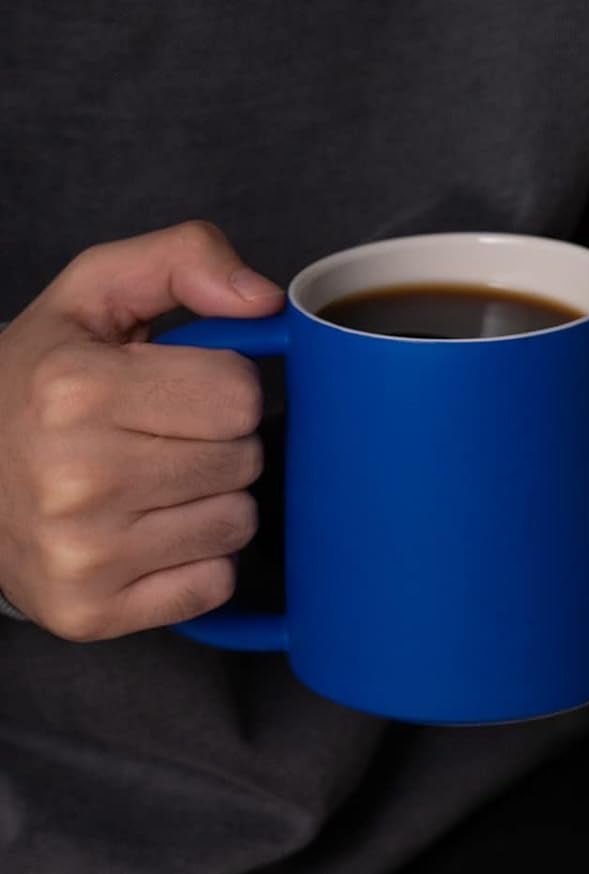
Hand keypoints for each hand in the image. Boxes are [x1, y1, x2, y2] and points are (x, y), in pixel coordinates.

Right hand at [0, 221, 281, 638]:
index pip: (241, 394)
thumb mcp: (91, 300)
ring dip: (212, 504)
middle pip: (245, 460)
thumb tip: (263, 298)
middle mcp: (76, 475)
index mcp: (75, 390)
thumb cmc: (39, 389)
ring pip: (238, 524)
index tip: (176, 393)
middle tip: (160, 441)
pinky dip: (197, 562)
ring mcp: (82, 554)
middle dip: (218, 445)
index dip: (222, 389)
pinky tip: (147, 538)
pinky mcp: (93, 612)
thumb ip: (180, 261)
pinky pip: (215, 583)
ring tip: (152, 488)